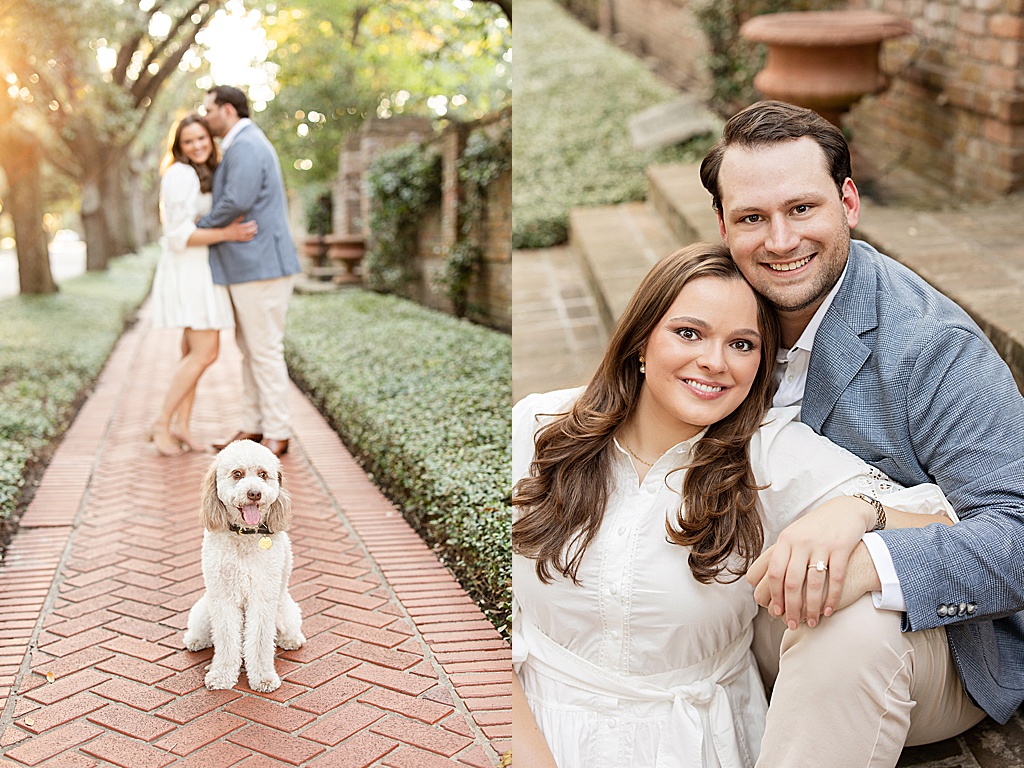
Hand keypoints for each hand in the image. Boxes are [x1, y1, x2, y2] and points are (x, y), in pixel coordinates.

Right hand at [223, 216, 256, 241]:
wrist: (224, 234)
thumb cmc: (229, 227)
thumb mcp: (233, 222)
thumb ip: (239, 219)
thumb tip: (243, 215)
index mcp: (239, 226)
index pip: (247, 224)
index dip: (252, 223)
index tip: (254, 221)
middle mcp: (240, 231)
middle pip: (249, 230)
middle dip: (254, 228)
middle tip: (256, 226)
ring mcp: (240, 236)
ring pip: (249, 235)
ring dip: (253, 233)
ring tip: (256, 231)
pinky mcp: (239, 239)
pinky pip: (246, 239)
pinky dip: (250, 238)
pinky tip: (253, 236)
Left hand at [747, 496, 874, 628]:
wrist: (845, 510)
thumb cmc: (815, 528)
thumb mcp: (793, 536)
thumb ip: (780, 556)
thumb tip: (761, 584)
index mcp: (785, 540)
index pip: (773, 573)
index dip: (773, 595)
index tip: (776, 612)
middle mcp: (800, 542)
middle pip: (791, 582)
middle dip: (791, 607)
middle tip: (791, 624)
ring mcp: (821, 545)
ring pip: (813, 584)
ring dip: (812, 608)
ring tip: (812, 622)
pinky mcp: (841, 548)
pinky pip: (834, 579)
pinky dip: (831, 598)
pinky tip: (829, 611)